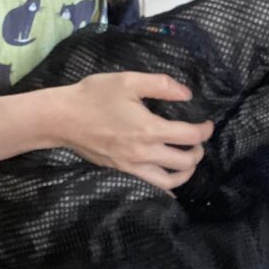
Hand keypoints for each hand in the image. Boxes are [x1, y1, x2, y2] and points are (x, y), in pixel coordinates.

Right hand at [52, 72, 213, 190]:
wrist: (61, 118)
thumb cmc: (94, 96)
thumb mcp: (129, 81)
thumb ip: (161, 85)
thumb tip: (187, 94)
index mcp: (149, 129)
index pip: (189, 136)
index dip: (204, 130)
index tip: (207, 124)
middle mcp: (144, 153)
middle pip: (185, 162)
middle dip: (198, 151)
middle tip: (198, 141)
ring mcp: (132, 166)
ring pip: (170, 181)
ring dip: (186, 172)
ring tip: (188, 159)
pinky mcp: (122, 172)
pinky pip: (151, 186)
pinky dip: (166, 187)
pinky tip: (170, 179)